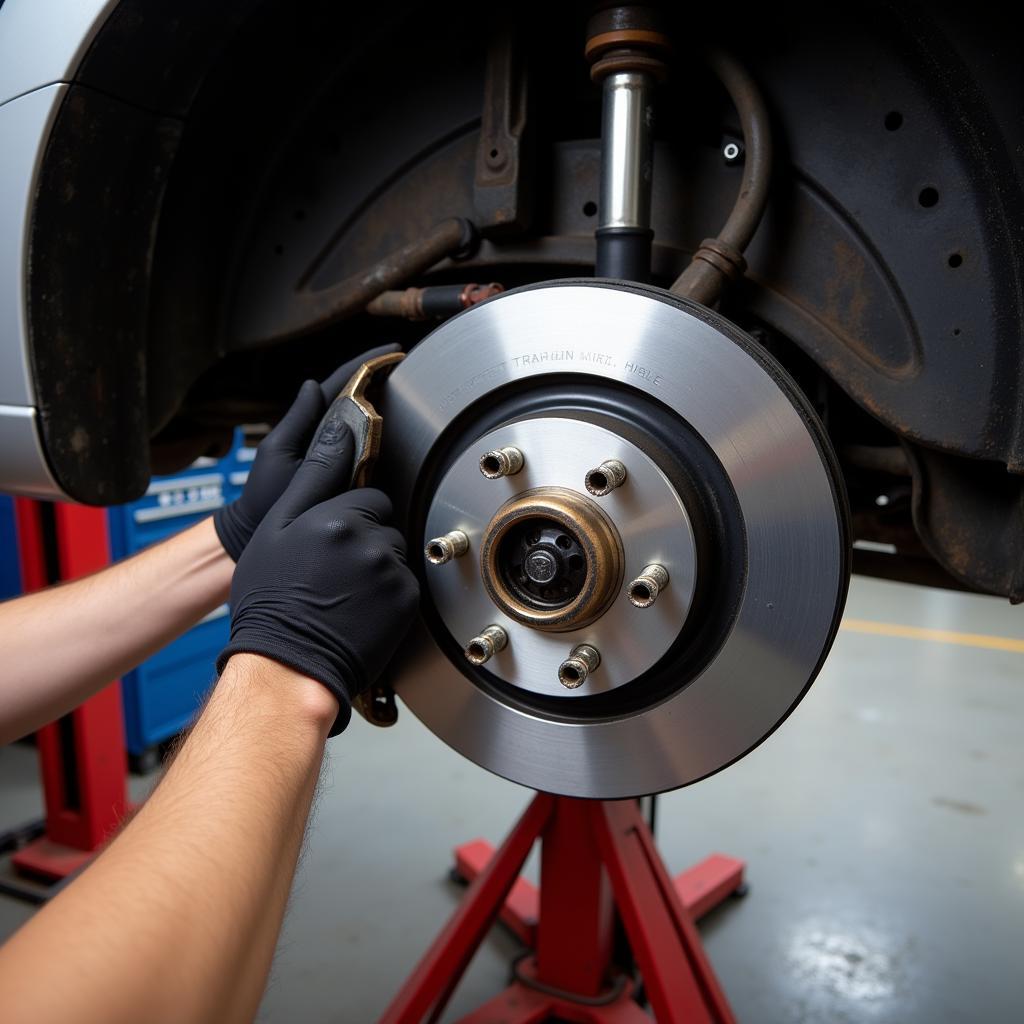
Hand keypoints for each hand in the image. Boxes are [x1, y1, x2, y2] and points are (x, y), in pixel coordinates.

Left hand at [213, 344, 399, 559]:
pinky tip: (404, 425)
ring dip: (387, 401)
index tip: (391, 351)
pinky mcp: (349, 476)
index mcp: (310, 426)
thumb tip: (312, 385)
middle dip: (381, 378)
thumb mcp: (278, 453)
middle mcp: (327, 438)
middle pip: (358, 399)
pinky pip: (371, 450)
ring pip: (366, 422)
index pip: (339, 386)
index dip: (364, 367)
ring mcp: (339, 455)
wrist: (264, 535)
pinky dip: (386, 433)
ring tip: (411, 384)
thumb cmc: (265, 498)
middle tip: (407, 363)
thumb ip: (297, 421)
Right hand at [216, 418, 419, 734]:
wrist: (288, 665)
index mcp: (336, 517)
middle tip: (334, 568)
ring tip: (345, 591)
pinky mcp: (406, 600)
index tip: (331, 539)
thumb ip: (313, 475)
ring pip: (394, 552)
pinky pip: (405, 581)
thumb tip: (340, 430)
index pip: (366, 496)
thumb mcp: (277, 528)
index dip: (348, 516)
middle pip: (384, 523)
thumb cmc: (272, 599)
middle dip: (366, 537)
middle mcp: (369, 541)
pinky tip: (360, 607)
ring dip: (376, 565)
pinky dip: (388, 592)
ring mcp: (390, 572)